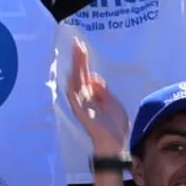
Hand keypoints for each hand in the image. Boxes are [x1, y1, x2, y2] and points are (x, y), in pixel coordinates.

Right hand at [65, 38, 129, 156]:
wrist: (114, 143)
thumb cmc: (115, 125)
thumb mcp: (113, 103)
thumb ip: (103, 91)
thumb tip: (95, 77)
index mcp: (93, 95)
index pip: (86, 74)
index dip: (84, 61)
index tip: (82, 46)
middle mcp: (85, 98)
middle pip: (80, 75)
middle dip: (78, 59)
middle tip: (76, 42)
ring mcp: (81, 104)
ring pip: (75, 82)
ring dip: (75, 67)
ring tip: (76, 52)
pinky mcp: (80, 112)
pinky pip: (73, 98)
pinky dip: (71, 86)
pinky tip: (71, 74)